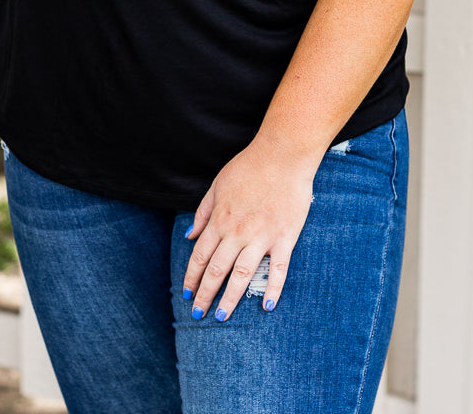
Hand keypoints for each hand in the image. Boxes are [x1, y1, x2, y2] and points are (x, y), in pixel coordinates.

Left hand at [181, 138, 316, 320]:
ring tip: (222, 318)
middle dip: (205, 295)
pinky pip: (278, 269)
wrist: (282, 154)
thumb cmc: (249, 166)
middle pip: (217, 270)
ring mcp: (262, 236)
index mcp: (220, 219)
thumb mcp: (218, 184)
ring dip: (230, 299)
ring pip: (243, 275)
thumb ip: (203, 212)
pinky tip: (267, 306)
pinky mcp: (285, 237)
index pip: (200, 256)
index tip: (187, 294)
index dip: (192, 278)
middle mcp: (238, 232)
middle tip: (199, 316)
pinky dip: (273, 289)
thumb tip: (189, 235)